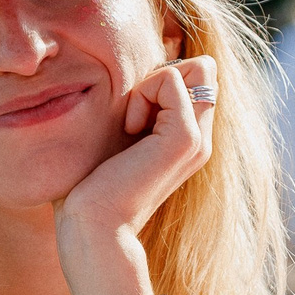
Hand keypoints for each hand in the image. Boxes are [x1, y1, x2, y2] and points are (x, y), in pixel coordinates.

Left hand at [54, 58, 217, 294]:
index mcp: (187, 139)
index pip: (196, 75)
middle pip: (203, 68)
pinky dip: (142, 94)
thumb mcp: (117, 136)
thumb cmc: (91, 187)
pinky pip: (170, 78)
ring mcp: (198, 139)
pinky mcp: (186, 138)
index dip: (161, 78)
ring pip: (193, 68)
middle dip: (161, 75)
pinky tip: (129, 130)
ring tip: (129, 127)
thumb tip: (137, 76)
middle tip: (132, 117)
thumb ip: (136, 108)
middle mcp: (200, 138)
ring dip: (149, 86)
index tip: (131, 118)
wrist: (93, 226)